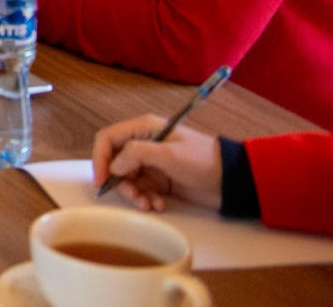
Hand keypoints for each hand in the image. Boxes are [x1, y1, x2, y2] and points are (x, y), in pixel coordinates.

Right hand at [91, 116, 223, 212]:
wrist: (232, 181)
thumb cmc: (203, 161)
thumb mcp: (169, 154)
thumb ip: (136, 154)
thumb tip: (113, 166)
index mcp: (143, 129)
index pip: (107, 139)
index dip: (100, 159)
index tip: (102, 180)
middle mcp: (143, 144)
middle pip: (115, 162)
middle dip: (120, 183)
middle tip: (134, 197)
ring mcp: (151, 163)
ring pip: (127, 179)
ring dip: (134, 194)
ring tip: (149, 204)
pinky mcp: (159, 180)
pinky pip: (142, 190)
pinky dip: (146, 199)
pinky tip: (160, 204)